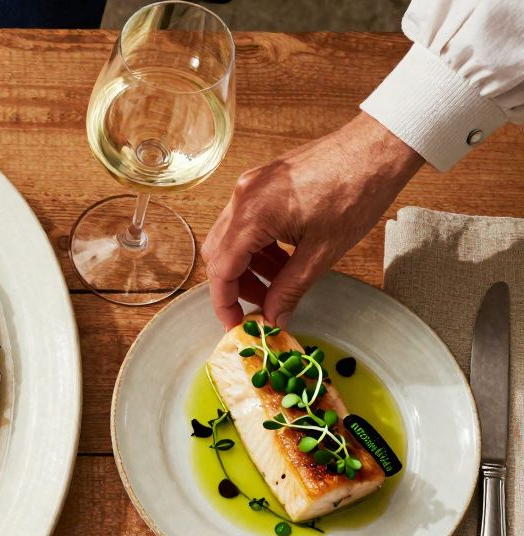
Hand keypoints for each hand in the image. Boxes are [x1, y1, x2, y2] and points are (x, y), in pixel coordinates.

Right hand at [200, 112, 424, 327]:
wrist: (378, 148)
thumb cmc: (356, 193)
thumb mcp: (323, 252)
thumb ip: (290, 288)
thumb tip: (273, 318)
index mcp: (252, 215)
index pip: (221, 270)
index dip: (225, 303)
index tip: (236, 325)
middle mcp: (242, 197)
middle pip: (218, 253)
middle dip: (236, 285)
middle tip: (261, 305)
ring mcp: (250, 186)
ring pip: (230, 237)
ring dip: (248, 265)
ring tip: (279, 282)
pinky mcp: (262, 180)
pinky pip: (245, 219)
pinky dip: (257, 244)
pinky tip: (283, 256)